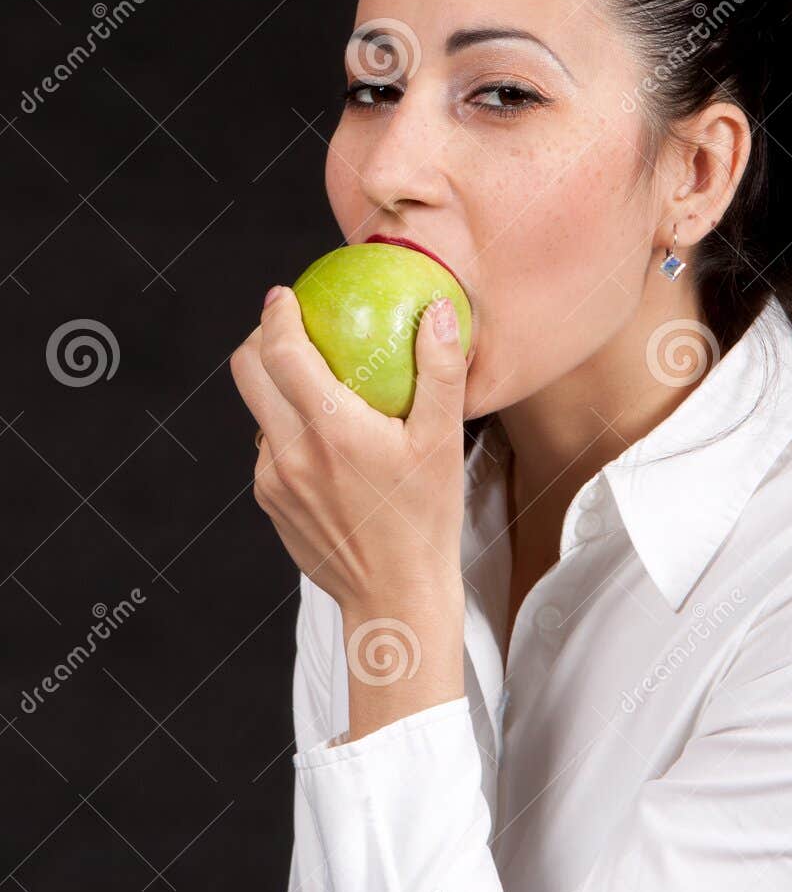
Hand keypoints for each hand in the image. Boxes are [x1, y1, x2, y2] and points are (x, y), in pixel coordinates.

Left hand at [230, 285, 469, 617]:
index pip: (281, 352)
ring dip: (278, 392)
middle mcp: (291, 452)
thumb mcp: (443, 445)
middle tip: (287, 329)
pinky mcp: (269, 502)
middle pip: (246, 373)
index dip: (276, 314)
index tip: (285, 296)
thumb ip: (440, 374)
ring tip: (318, 391)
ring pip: (258, 413)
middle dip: (259, 340)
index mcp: (333, 430)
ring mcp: (272, 480)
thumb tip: (440, 313)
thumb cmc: (425, 521)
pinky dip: (288, 434)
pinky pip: (268, 451)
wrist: (395, 595)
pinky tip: (325, 446)